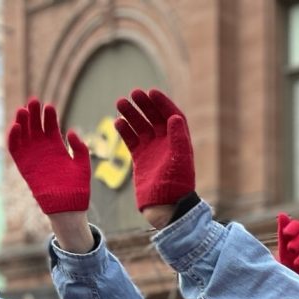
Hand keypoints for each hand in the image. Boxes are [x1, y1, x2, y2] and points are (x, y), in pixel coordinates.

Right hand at [6, 99, 92, 220]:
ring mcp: (32, 156)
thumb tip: (71, 131)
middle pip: (35, 126)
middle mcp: (43, 149)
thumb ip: (80, 148)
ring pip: (23, 134)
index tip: (49, 106)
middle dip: (34, 113)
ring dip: (22, 121)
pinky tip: (16, 126)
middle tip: (34, 101)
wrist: (68, 207)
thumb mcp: (83, 165)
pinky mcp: (23, 165)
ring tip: (24, 110)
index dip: (49, 115)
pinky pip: (15, 149)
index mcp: (57, 147)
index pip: (50, 125)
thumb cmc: (78, 187)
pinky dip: (13, 137)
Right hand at [113, 88, 195, 211]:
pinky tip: (117, 122)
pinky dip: (125, 131)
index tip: (151, 91)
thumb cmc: (177, 184)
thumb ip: (178, 138)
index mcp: (179, 142)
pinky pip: (131, 140)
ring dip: (131, 114)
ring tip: (120, 102)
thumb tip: (174, 117)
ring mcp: (153, 151)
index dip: (163, 103)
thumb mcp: (180, 160)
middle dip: (145, 105)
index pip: (172, 116)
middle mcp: (166, 144)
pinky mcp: (141, 159)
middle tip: (133, 93)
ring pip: (141, 126)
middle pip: (155, 118)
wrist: (165, 206)